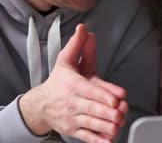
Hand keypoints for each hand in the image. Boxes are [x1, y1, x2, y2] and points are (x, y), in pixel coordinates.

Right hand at [19, 24, 128, 142]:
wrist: (39, 105)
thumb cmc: (58, 83)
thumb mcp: (65, 62)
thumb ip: (77, 46)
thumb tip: (84, 30)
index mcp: (73, 84)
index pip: (91, 90)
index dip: (105, 94)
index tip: (118, 98)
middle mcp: (73, 102)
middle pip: (93, 108)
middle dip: (109, 112)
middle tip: (121, 113)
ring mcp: (72, 118)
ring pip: (91, 124)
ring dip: (106, 126)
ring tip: (117, 126)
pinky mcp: (73, 130)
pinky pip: (86, 137)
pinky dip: (97, 141)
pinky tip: (107, 141)